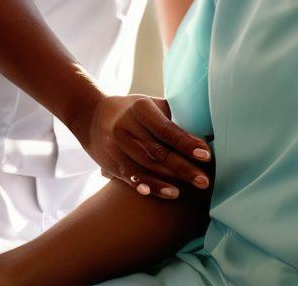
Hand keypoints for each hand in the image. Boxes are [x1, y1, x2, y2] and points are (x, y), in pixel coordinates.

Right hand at [69, 93, 213, 199]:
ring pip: (144, 167)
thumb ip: (171, 115)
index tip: (206, 155)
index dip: (186, 143)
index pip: (167, 129)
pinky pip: (129, 177)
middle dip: (183, 167)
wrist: (91, 116)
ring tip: (187, 190)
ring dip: (166, 181)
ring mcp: (115, 146)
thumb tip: (205, 129)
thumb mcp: (149, 103)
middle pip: (157, 151)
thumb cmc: (133, 110)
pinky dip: (146, 185)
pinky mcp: (109, 162)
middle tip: (204, 180)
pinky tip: (161, 193)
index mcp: (140, 108)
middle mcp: (126, 126)